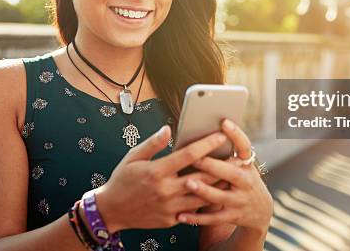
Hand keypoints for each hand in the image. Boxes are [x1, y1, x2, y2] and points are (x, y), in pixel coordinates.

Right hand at [94, 125, 227, 230]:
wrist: (111, 211)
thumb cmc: (122, 179)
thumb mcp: (133, 157)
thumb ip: (152, 143)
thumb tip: (168, 128)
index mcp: (157, 171)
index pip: (188, 155)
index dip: (207, 144)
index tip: (221, 136)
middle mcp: (165, 190)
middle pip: (202, 177)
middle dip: (222, 166)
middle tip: (238, 157)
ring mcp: (170, 207)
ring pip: (203, 197)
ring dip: (220, 186)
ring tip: (233, 175)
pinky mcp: (171, 220)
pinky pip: (194, 211)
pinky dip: (207, 202)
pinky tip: (218, 193)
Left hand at [177, 119, 273, 233]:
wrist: (261, 211)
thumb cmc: (243, 180)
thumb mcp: (243, 165)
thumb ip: (227, 152)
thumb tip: (205, 132)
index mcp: (247, 164)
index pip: (244, 146)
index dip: (236, 134)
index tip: (224, 122)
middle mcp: (246, 181)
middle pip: (230, 172)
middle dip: (212, 165)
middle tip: (195, 158)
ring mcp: (239, 200)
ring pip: (220, 196)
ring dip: (204, 190)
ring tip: (188, 183)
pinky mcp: (232, 217)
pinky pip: (212, 218)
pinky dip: (196, 218)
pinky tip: (180, 215)